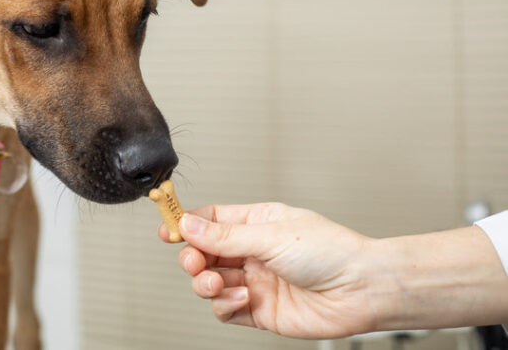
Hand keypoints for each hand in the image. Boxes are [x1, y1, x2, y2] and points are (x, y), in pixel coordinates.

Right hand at [159, 203, 375, 338]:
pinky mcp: (259, 310)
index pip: (211, 220)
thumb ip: (225, 235)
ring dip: (207, 284)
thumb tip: (188, 224)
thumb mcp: (270, 235)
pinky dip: (226, 305)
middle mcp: (253, 251)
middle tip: (194, 262)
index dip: (187, 224)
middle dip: (193, 258)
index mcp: (256, 223)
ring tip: (218, 283)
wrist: (361, 290)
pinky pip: (226, 310)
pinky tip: (242, 298)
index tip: (168, 229)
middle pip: (205, 253)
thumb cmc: (329, 251)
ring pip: (211, 282)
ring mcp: (255, 281)